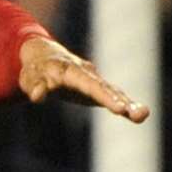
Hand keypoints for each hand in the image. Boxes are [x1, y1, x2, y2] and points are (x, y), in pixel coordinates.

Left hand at [18, 36, 148, 121]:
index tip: (119, 108)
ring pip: (112, 92)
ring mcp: (93, 81)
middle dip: (122, 101)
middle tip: (139, 114)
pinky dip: (124, 105)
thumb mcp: (29, 77)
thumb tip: (37, 95)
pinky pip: (112, 96)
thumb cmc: (35, 69)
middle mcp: (86, 74)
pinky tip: (139, 115)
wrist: (43, 56)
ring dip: (128, 104)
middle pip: (106, 88)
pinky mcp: (96, 89)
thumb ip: (35, 85)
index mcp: (70, 71)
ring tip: (142, 115)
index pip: (89, 84)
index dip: (105, 96)